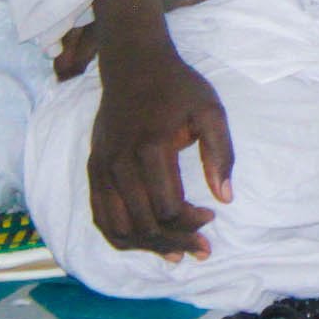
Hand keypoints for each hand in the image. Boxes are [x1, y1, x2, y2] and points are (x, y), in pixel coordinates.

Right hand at [88, 37, 233, 260]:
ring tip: (174, 253)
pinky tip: (144, 242)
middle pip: (143, 223)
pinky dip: (120, 237)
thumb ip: (221, 153)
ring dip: (147, 247)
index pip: (167, 207)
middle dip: (174, 242)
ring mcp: (101, 167)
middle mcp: (119, 162)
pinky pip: (99, 216)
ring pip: (117, 227)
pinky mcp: (92, 169)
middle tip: (200, 248)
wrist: (134, 65)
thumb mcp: (211, 110)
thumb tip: (226, 197)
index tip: (211, 217)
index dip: (191, 223)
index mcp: (150, 147)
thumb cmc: (178, 88)